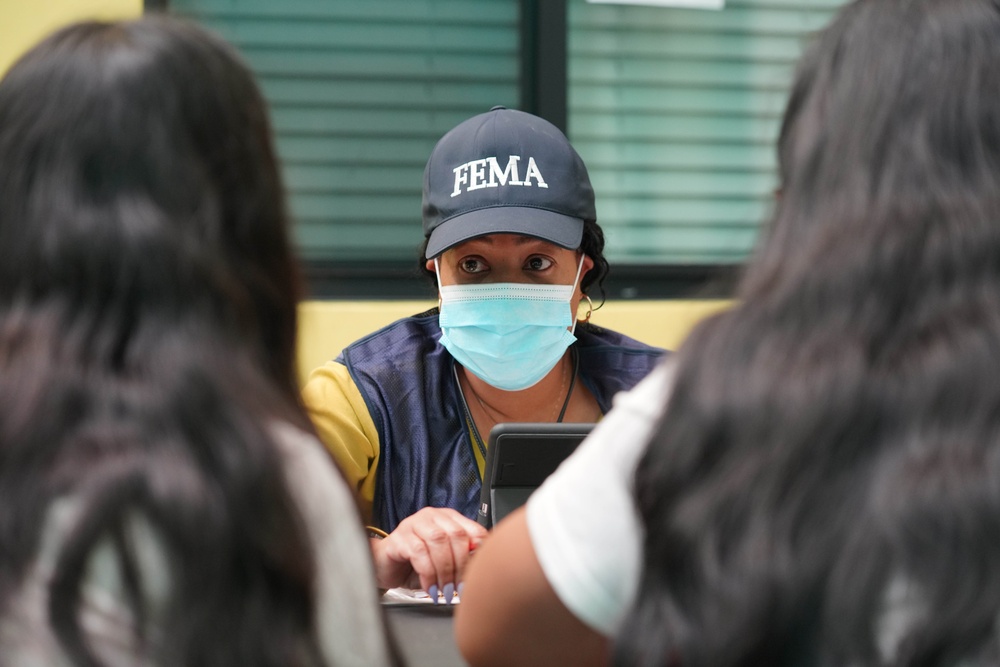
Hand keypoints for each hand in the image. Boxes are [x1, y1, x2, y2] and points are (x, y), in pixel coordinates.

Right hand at [371, 507, 487, 598]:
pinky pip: (418, 553)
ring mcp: (413, 524)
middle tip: (459, 587)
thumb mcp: (444, 560)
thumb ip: (462, 557)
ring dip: (445, 571)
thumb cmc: (416, 563)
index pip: (474, 530)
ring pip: (438, 542)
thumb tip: (481, 566)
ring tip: (445, 590)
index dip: (479, 553)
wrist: (384, 566)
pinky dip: (428, 574)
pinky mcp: (399, 538)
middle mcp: (432, 517)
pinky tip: (430, 587)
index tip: (478, 573)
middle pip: (457, 535)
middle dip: (461, 565)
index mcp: (448, 518)